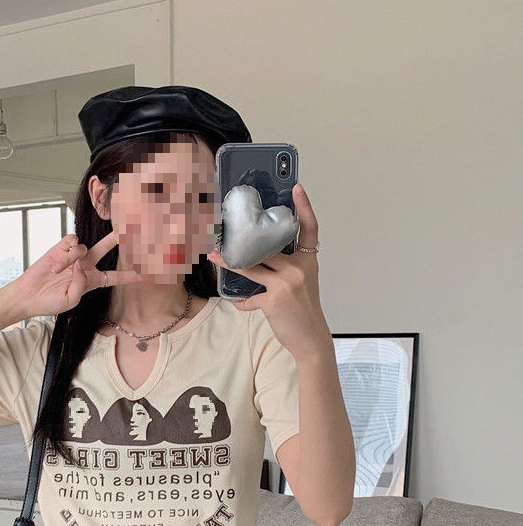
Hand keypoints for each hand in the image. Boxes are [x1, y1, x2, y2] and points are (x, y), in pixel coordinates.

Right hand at [10, 231, 145, 317]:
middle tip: (131, 226)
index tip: (148, 272)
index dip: (131, 275)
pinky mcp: (60, 247)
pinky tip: (57, 261)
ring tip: (57, 272)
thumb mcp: (71, 300)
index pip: (116, 277)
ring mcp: (74, 255)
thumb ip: (81, 284)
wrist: (29, 295)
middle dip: (118, 238)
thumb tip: (81, 263)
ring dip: (71, 259)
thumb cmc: (50, 302)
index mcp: (92, 281)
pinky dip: (66, 251)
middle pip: (107, 249)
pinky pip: (72, 241)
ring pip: (84, 247)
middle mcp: (86, 266)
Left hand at [208, 183, 331, 359]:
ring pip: (251, 267)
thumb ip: (285, 267)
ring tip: (215, 256)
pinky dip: (242, 302)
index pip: (309, 228)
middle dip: (245, 242)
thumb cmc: (303, 309)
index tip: (297, 188)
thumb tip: (258, 257)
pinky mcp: (273, 300)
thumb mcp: (301, 282)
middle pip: (267, 247)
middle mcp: (298, 268)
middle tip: (226, 232)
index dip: (304, 207)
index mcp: (307, 261)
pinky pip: (249, 297)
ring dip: (230, 263)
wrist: (310, 337)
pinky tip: (239, 304)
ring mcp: (286, 283)